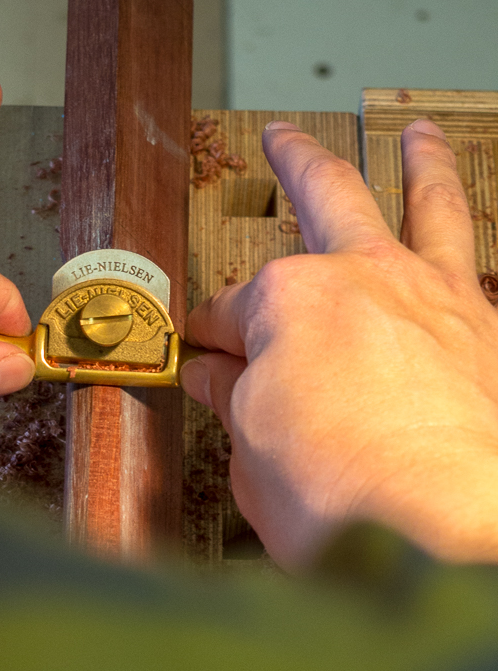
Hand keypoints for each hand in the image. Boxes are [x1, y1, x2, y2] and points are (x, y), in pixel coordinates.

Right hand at [181, 118, 497, 568]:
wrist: (448, 534)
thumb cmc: (345, 498)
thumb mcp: (251, 451)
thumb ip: (235, 400)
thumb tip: (216, 377)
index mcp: (290, 300)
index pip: (231, 308)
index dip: (209, 333)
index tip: (202, 353)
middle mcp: (367, 277)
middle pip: (328, 195)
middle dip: (298, 162)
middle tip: (284, 141)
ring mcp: (436, 298)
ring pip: (430, 204)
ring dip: (420, 164)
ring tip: (419, 137)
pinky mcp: (490, 335)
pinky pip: (483, 269)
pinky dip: (474, 252)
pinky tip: (470, 254)